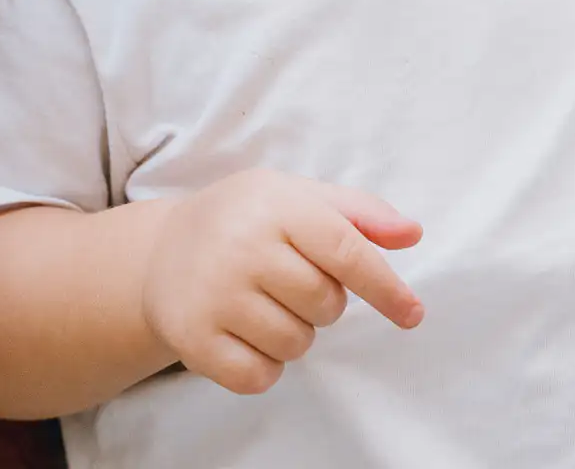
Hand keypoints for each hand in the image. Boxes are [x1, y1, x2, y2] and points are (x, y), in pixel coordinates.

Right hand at [140, 168, 423, 395]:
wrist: (161, 251)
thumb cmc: (246, 222)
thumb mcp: (298, 198)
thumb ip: (359, 213)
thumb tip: (412, 234)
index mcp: (274, 205)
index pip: (346, 252)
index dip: (386, 287)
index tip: (413, 314)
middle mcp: (241, 247)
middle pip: (326, 305)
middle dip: (322, 303)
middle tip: (288, 282)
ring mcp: (214, 294)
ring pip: (296, 344)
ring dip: (293, 334)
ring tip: (262, 304)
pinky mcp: (193, 338)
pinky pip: (259, 376)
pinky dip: (263, 366)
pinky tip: (244, 334)